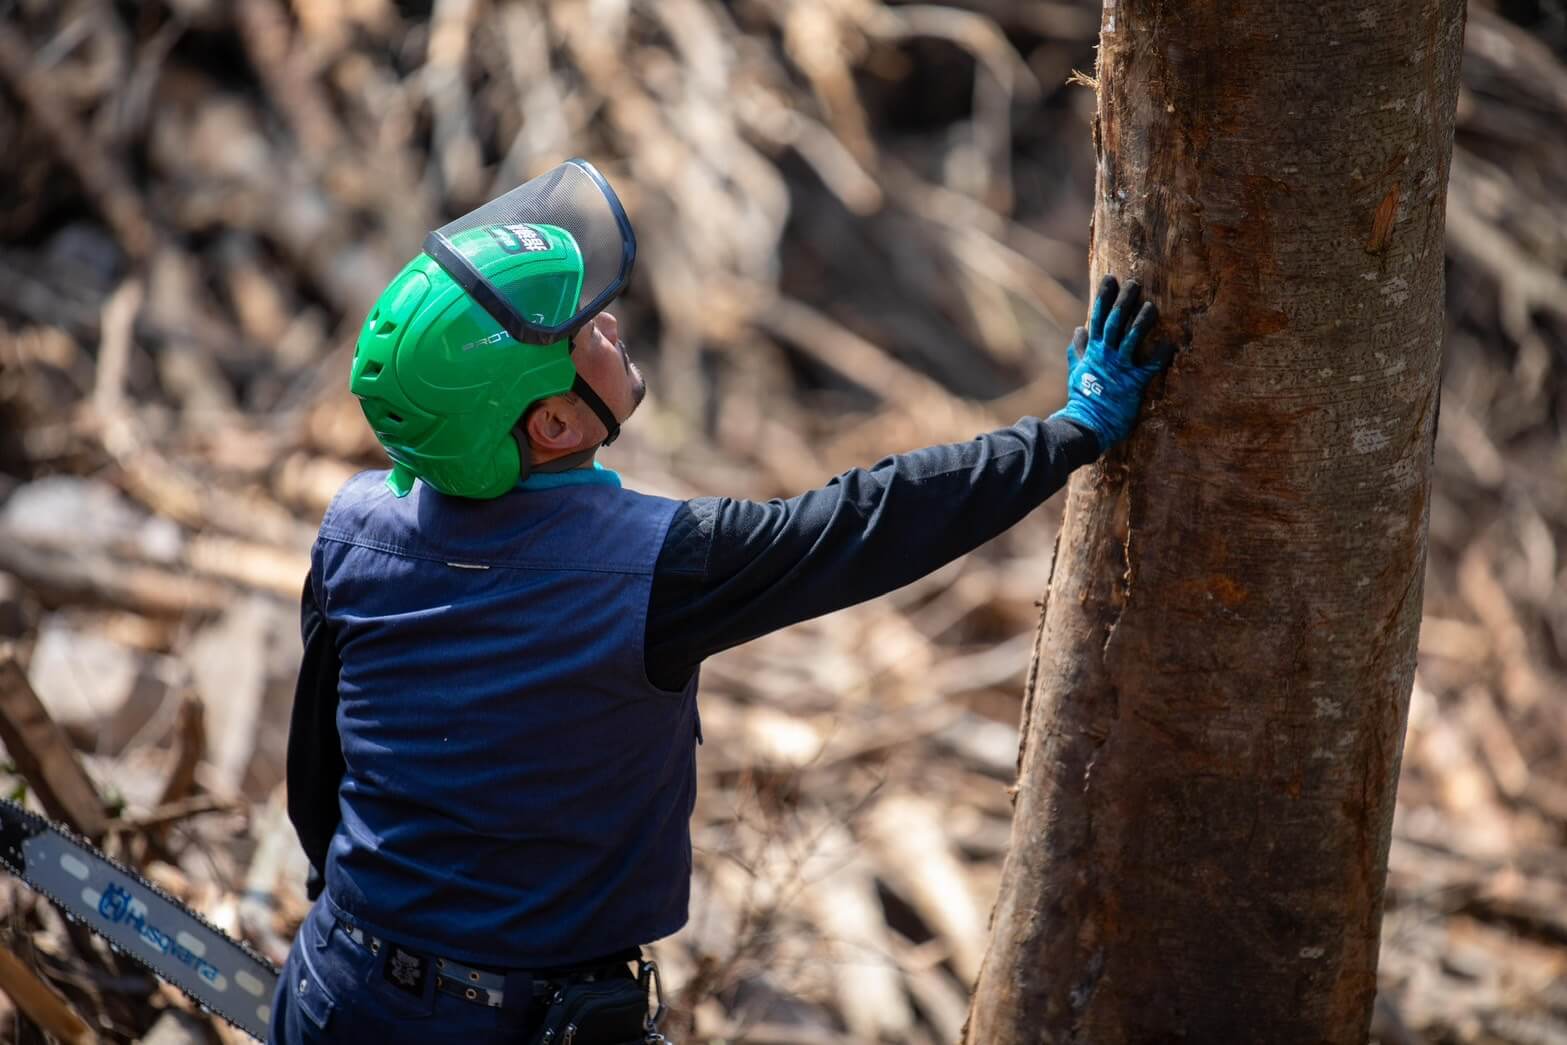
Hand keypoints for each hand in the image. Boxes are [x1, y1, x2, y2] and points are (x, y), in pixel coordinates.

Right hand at [1051, 275, 1173, 451]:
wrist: (1087, 425)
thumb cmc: (1083, 399)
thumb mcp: (1077, 371)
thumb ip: (1078, 349)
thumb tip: (1079, 329)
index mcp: (1093, 351)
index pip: (1098, 318)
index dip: (1104, 297)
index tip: (1110, 279)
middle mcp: (1106, 356)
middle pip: (1115, 322)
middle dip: (1124, 301)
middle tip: (1134, 282)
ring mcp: (1119, 369)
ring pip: (1130, 338)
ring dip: (1140, 321)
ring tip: (1151, 305)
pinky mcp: (1133, 384)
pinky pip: (1149, 366)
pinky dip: (1160, 355)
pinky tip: (1170, 343)